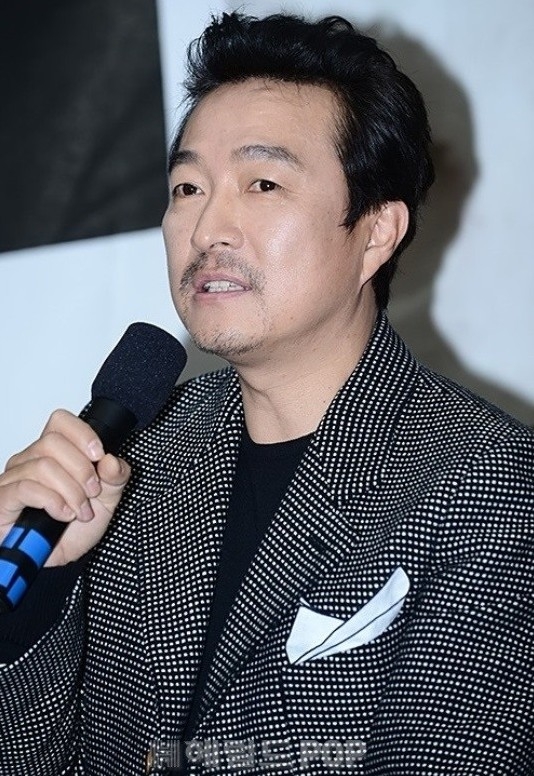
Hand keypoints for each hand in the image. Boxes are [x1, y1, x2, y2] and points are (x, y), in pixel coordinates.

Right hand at [0, 409, 130, 565]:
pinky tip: (62, 514)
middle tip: (92, 493)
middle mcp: (30, 460)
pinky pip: (26, 487)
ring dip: (70, 492)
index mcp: (54, 454)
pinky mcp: (4, 499)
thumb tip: (111, 461)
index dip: (82, 434)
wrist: (56, 561)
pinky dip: (52, 501)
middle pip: (53, 442)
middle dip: (81, 470)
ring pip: (43, 465)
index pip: (60, 421)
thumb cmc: (73, 529)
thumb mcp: (107, 500)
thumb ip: (116, 477)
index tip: (99, 455)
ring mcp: (13, 478)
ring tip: (79, 511)